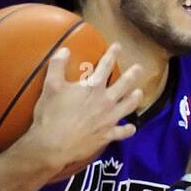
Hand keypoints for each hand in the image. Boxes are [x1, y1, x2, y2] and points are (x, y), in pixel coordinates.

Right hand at [15, 43, 142, 180]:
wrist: (54, 145)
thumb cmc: (51, 115)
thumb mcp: (51, 86)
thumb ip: (57, 65)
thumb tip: (64, 49)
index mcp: (93, 87)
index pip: (105, 65)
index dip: (112, 54)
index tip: (118, 46)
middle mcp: (106, 101)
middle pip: (124, 84)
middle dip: (133, 74)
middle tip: (139, 68)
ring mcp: (109, 119)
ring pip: (129, 106)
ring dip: (135, 98)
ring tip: (139, 92)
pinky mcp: (107, 135)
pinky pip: (123, 132)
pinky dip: (129, 129)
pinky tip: (132, 127)